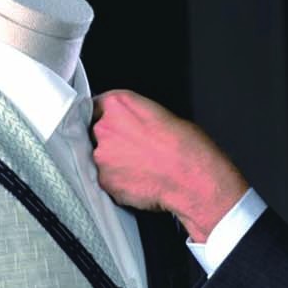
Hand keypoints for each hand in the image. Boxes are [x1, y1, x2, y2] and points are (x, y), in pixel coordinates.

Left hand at [92, 90, 248, 240]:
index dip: (108, 120)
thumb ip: (134, 117)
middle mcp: (104, 128)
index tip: (117, 129)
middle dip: (112, 143)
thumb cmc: (186, 146)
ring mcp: (101, 157)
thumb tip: (131, 126)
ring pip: (101, 160)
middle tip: (136, 152)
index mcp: (117, 103)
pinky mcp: (105, 182)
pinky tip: (140, 182)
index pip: (97, 108)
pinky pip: (108, 182)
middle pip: (96, 134)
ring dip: (115, 165)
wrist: (191, 178)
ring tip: (142, 169)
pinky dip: (120, 183)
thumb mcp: (160, 114)